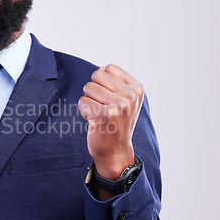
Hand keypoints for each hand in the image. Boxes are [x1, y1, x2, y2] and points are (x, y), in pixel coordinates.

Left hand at [78, 65, 143, 180]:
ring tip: (98, 115)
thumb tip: (101, 67)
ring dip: (88, 102)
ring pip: (88, 88)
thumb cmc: (116, 124)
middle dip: (93, 91)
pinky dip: (84, 112)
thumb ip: (115, 83)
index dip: (102, 82)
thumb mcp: (124, 101)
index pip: (108, 68)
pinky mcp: (105, 115)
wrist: (115, 152)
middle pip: (96, 75)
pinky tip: (94, 122)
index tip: (109, 98)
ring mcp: (119, 106)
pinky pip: (82, 102)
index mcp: (137, 89)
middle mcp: (130, 96)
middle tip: (102, 108)